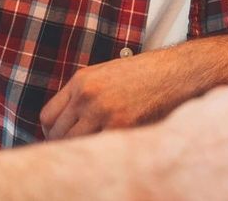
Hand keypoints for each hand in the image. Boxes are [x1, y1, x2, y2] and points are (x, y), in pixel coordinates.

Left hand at [41, 33, 227, 139]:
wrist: (179, 72)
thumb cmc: (149, 74)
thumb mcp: (109, 75)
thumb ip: (86, 95)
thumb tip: (70, 124)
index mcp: (81, 81)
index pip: (47, 116)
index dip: (51, 132)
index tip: (58, 139)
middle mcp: (87, 96)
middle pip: (57, 134)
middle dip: (64, 146)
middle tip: (76, 153)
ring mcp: (103, 112)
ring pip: (74, 145)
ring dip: (81, 152)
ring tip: (92, 156)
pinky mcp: (122, 127)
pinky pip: (98, 150)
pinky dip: (100, 156)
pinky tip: (109, 155)